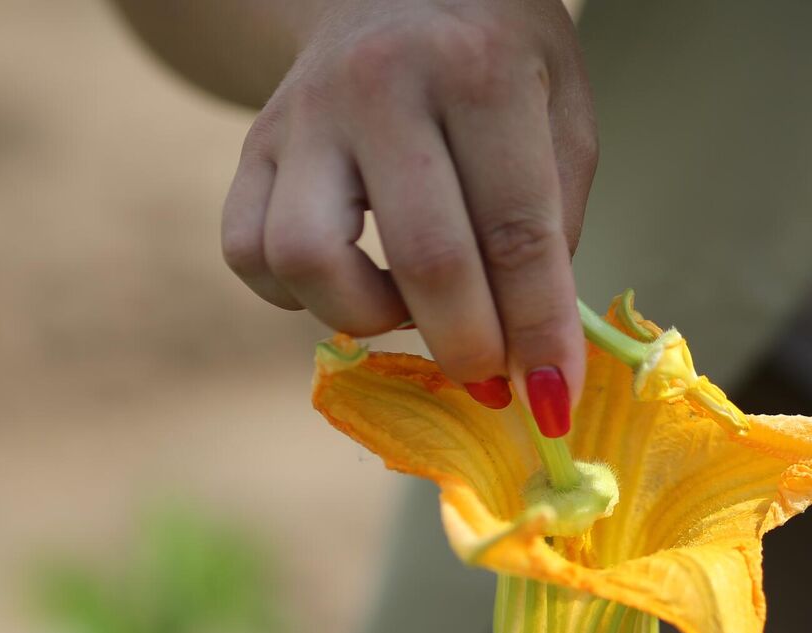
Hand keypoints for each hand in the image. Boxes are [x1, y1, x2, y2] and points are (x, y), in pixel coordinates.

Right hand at [222, 0, 595, 410]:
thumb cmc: (495, 55)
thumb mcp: (560, 112)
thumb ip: (554, 224)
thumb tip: (534, 351)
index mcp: (477, 69)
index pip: (516, 233)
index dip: (538, 332)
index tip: (553, 399)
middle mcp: (380, 85)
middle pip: (426, 260)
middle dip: (469, 348)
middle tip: (491, 376)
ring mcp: (304, 116)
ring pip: (308, 261)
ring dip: (369, 316)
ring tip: (410, 304)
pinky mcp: (254, 145)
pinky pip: (250, 253)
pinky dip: (299, 296)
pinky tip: (352, 280)